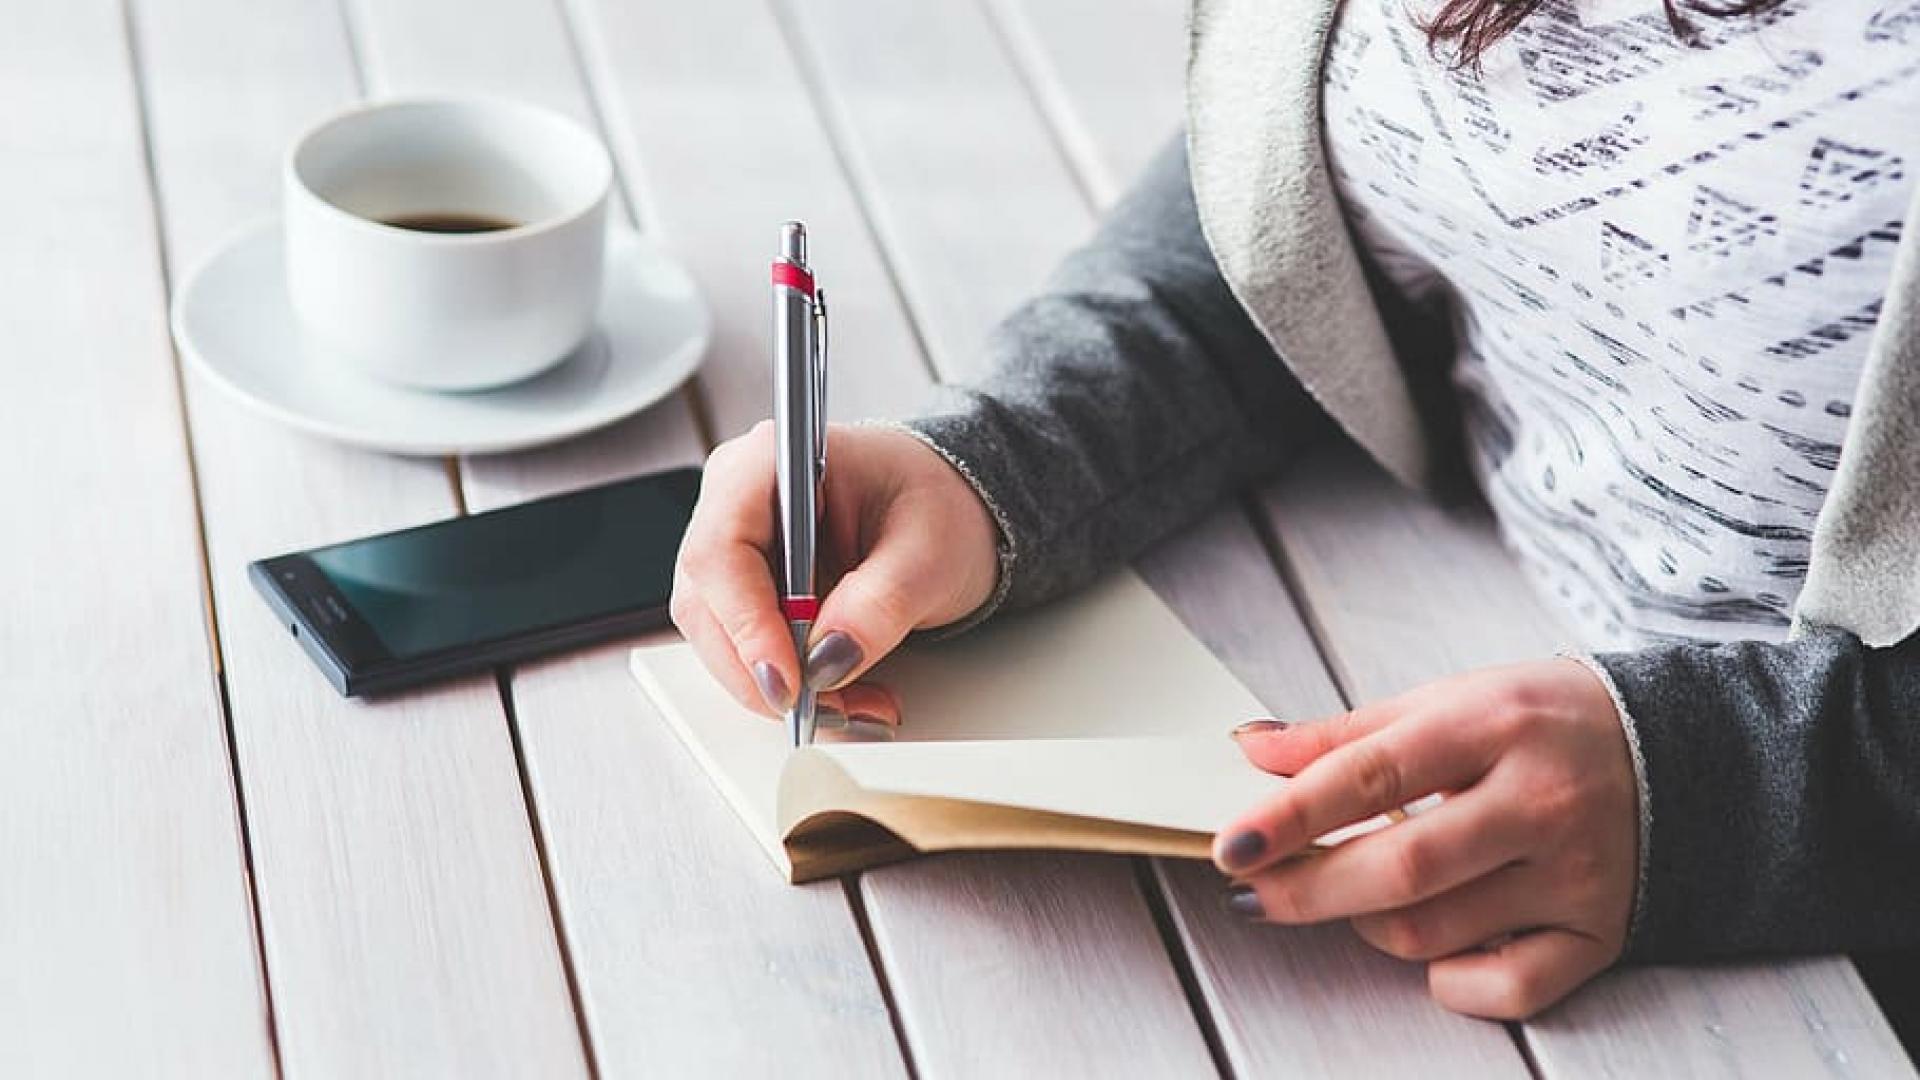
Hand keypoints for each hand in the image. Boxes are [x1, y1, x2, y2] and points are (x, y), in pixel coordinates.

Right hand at [670, 421, 1000, 721]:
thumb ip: (880, 603)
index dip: (746, 622)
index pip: (723, 549)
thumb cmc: (936, 504)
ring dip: (781, 688)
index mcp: (771, 462)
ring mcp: (737, 549)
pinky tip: (842, 695)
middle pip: (709, 603)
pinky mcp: (749, 591)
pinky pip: (746, 650)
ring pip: (721, 638)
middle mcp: (737, 502)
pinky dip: (791, 684)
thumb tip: (828, 659)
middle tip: (830, 709)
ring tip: (855, 707)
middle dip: (765, 671)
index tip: (787, 679)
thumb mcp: (928, 553)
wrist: (948, 513)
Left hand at [1212, 658, 1637, 1018]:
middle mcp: (1540, 801)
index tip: (1232, 845)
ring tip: (1356, 894)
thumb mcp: (1449, 700)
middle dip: (1308, 890)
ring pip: (1435, 932)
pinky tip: (1432, 946)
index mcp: (1494, 725)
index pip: (1371, 775)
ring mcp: (1575, 874)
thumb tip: (1252, 751)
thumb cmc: (1543, 723)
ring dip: (1367, 924)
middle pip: (1401, 869)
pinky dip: (1449, 979)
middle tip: (1253, 892)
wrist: (1684, 752)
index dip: (1290, 816)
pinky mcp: (1600, 933)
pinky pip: (1507, 988)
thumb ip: (1347, 733)